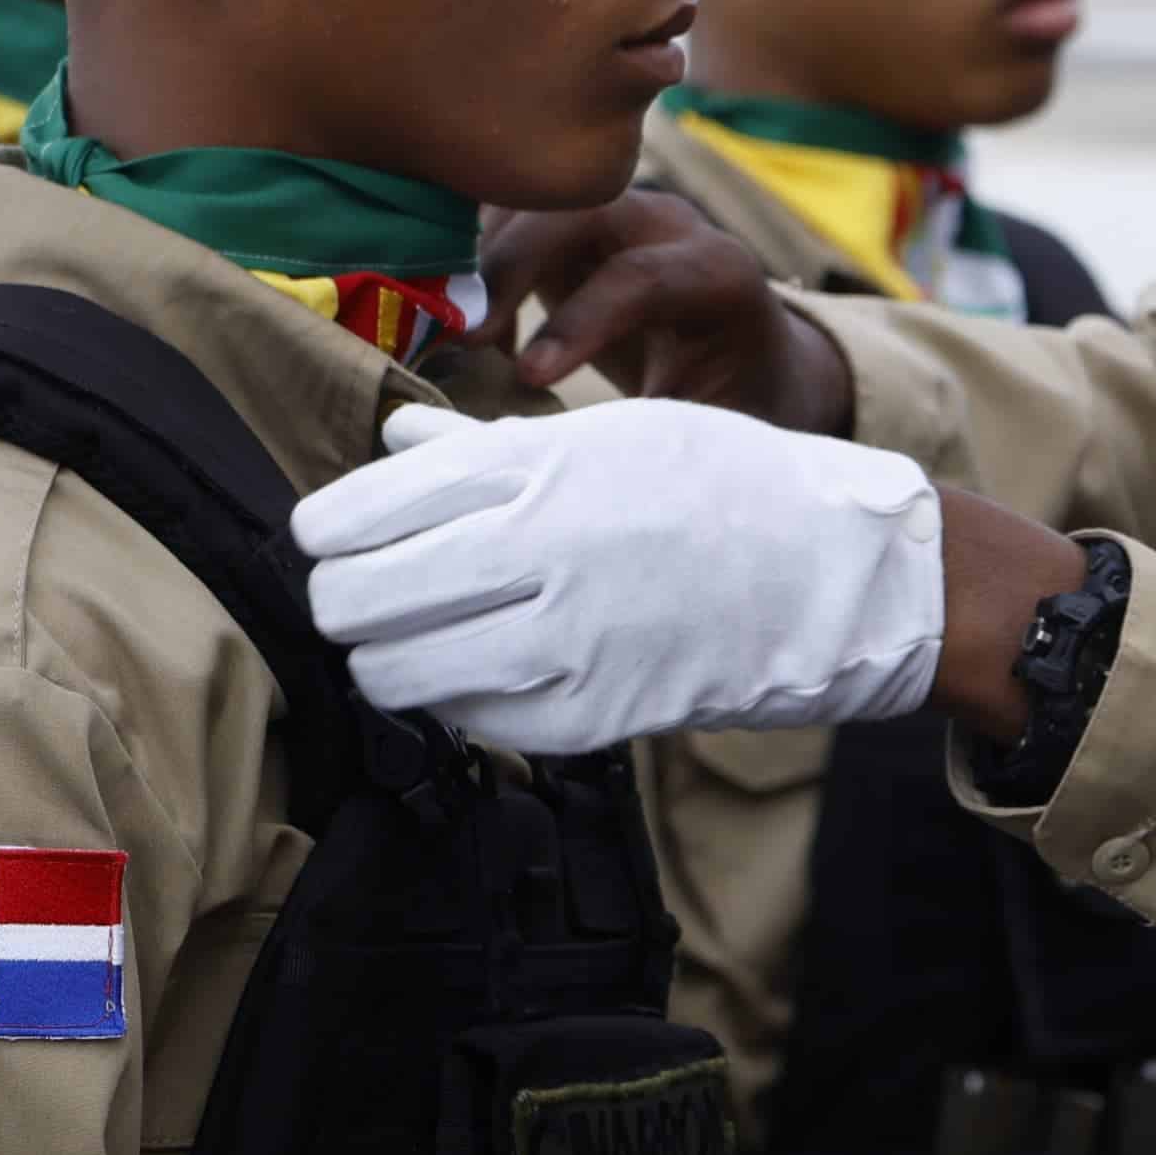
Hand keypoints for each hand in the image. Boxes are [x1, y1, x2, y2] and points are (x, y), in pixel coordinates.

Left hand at [295, 401, 945, 749]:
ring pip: (392, 674)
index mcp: (530, 467)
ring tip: (423, 637)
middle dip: (347, 600)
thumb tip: (392, 442)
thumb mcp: (606, 434)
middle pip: (353, 602)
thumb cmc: (714, 487)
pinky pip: (465, 720)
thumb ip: (485, 448)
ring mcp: (558, 642)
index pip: (358, 515)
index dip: (327, 534)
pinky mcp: (584, 717)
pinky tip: (491, 667)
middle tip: (372, 594)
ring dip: (390, 658)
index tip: (335, 540)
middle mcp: (533, 552)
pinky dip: (458, 698)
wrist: (828, 571)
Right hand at [481, 191, 856, 425]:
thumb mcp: (708, 428)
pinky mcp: (571, 224)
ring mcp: (615, 215)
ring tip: (449, 332)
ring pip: (532, 202)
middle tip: (460, 333)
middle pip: (579, 212)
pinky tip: (466, 328)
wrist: (750, 367)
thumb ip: (646, 433)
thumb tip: (559, 454)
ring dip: (478, 257)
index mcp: (719, 274)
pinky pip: (508, 217)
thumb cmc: (732, 407)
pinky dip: (473, 259)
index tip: (528, 378)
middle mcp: (667, 227)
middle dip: (511, 265)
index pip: (641, 277)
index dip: (579, 321)